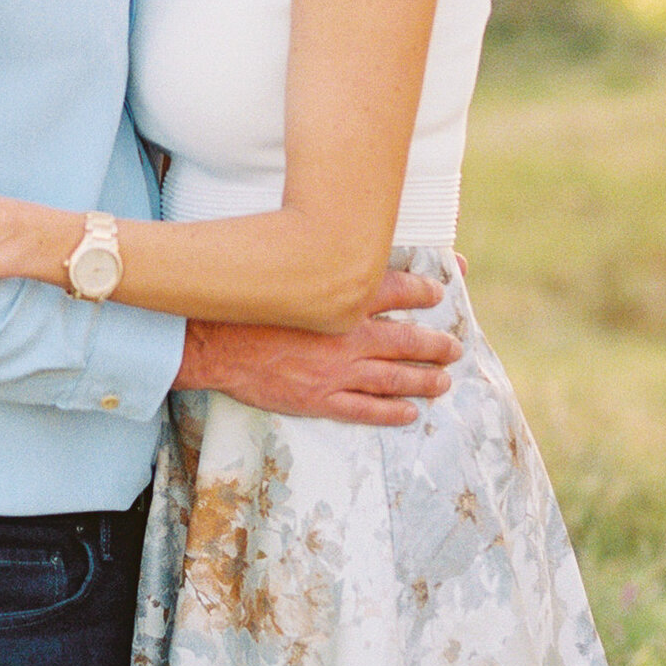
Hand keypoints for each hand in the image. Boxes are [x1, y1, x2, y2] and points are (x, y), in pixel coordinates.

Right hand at [180, 279, 462, 427]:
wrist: (211, 340)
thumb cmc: (247, 302)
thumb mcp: (288, 272)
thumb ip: (322, 266)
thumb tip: (347, 253)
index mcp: (340, 299)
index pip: (396, 290)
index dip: (422, 290)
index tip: (438, 292)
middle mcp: (346, 335)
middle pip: (405, 340)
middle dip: (435, 345)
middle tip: (454, 348)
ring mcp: (335, 371)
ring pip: (393, 378)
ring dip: (423, 379)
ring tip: (443, 381)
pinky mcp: (319, 398)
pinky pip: (364, 409)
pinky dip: (391, 411)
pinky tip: (409, 412)